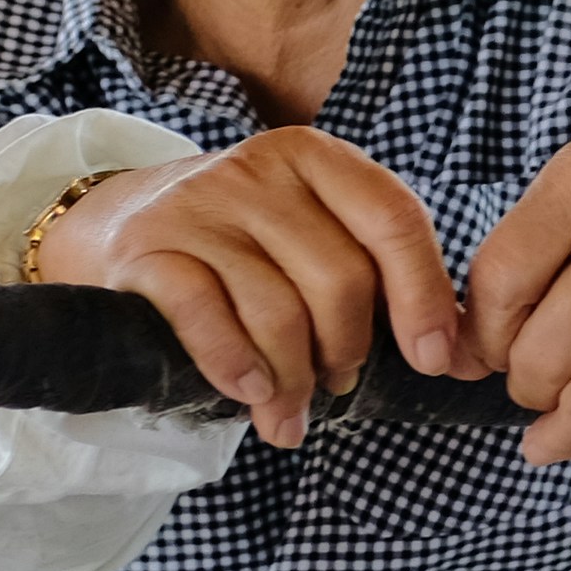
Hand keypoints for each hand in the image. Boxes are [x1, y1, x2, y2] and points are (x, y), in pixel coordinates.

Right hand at [43, 129, 466, 453]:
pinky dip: (236, 367)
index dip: (424, 296)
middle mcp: (258, 170)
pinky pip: (207, 319)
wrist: (114, 222)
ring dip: (293, 379)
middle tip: (336, 384)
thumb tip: (457, 356)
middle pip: (339, 278)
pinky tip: (250, 395)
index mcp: (316, 159)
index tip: (436, 359)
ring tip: (290, 412)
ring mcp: (199, 207)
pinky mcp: (147, 252)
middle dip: (347, 349)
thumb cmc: (240, 242)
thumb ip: (375, 275)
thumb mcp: (308, 232)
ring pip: (277, 309)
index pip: (394, 220)